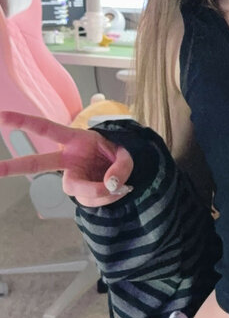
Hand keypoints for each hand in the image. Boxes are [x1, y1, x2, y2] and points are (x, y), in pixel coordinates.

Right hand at [0, 111, 133, 207]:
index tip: (3, 117)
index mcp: (75, 139)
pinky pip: (89, 201)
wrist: (126, 170)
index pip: (48, 129)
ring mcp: (72, 178)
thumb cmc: (120, 152)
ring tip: (120, 187)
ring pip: (75, 190)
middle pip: (38, 163)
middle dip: (14, 166)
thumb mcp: (127, 151)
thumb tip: (110, 184)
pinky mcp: (80, 193)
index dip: (25, 122)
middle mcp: (69, 159)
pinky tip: (117, 192)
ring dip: (98, 191)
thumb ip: (120, 165)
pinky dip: (106, 198)